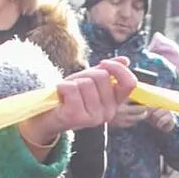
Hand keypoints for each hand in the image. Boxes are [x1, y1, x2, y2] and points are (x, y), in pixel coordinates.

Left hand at [20, 58, 138, 150]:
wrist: (49, 117)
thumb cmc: (71, 97)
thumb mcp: (90, 81)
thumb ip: (107, 72)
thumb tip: (125, 60)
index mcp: (115, 103)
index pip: (129, 83)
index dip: (117, 68)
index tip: (103, 63)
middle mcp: (108, 113)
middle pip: (102, 77)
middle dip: (86, 74)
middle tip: (76, 85)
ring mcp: (93, 117)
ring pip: (86, 82)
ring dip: (73, 82)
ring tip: (68, 93)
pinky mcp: (76, 117)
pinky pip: (72, 89)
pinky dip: (62, 86)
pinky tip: (61, 95)